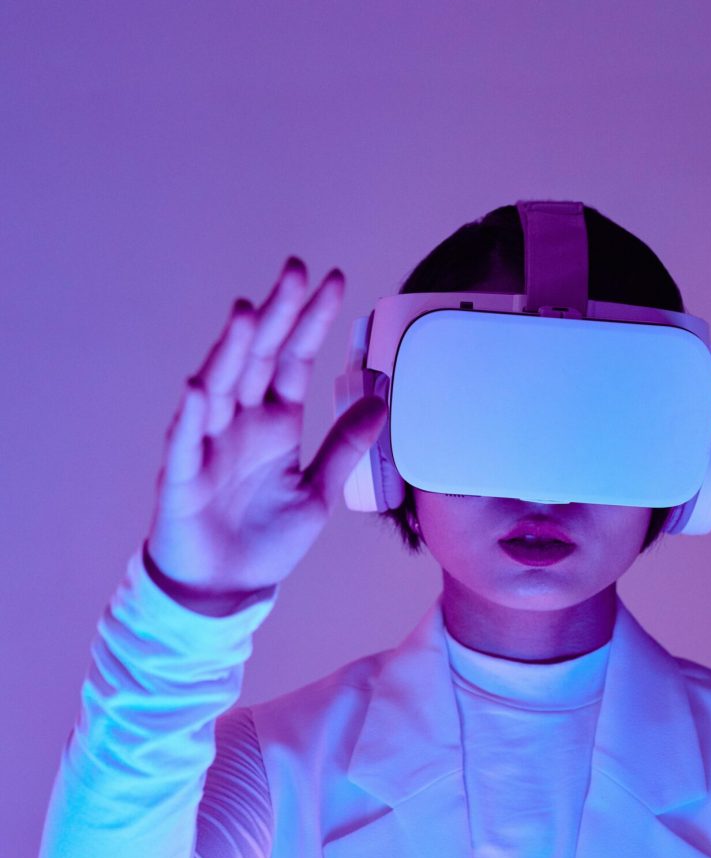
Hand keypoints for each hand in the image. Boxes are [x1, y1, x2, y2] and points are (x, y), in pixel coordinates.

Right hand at [145, 257, 387, 609]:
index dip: (311, 322)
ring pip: (219, 387)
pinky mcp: (182, 476)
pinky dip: (193, 415)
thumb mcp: (318, 492)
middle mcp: (240, 422)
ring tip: (248, 313)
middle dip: (276, 315)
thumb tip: (381, 401)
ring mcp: (207, 444)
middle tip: (294, 271)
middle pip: (258, 359)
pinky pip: (186, 441)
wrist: (224, 587)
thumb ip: (344, 446)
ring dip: (231, 351)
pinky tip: (202, 387)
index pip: (294, 360)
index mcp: (275, 423)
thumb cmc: (265, 538)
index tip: (332, 282)